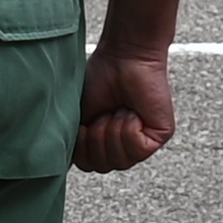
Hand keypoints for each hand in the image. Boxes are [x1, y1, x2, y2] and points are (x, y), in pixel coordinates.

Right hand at [74, 43, 177, 172]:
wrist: (122, 57)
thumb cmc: (99, 78)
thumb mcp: (77, 115)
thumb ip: (73, 142)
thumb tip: (63, 163)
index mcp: (104, 141)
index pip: (89, 165)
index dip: (82, 148)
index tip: (83, 124)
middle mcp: (124, 144)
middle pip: (103, 166)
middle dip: (96, 138)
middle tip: (102, 113)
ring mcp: (142, 141)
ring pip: (121, 161)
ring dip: (112, 132)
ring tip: (117, 110)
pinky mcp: (159, 135)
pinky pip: (139, 150)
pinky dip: (129, 129)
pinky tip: (131, 111)